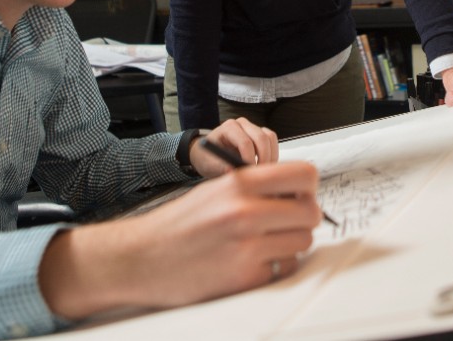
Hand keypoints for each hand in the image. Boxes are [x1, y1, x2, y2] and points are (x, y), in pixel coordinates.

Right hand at [39, 160, 319, 317]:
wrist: (141, 258)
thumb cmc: (178, 225)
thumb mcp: (216, 190)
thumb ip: (255, 187)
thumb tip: (296, 192)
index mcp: (239, 183)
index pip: (304, 174)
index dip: (308, 187)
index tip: (301, 196)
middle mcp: (245, 211)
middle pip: (311, 212)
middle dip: (304, 219)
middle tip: (288, 223)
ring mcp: (247, 247)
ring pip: (303, 241)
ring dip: (291, 244)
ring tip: (268, 243)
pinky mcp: (245, 278)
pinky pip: (284, 268)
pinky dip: (274, 267)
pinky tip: (253, 262)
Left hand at [188, 117, 278, 176]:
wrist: (208, 155)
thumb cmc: (208, 158)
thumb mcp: (209, 164)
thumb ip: (220, 167)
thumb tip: (232, 170)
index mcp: (228, 127)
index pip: (245, 142)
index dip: (249, 159)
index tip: (249, 173)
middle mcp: (242, 124)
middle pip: (261, 138)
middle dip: (263, 158)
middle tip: (259, 175)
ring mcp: (252, 128)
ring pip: (270, 138)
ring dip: (270, 156)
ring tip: (262, 172)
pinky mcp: (260, 135)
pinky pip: (272, 141)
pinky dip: (272, 154)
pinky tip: (263, 167)